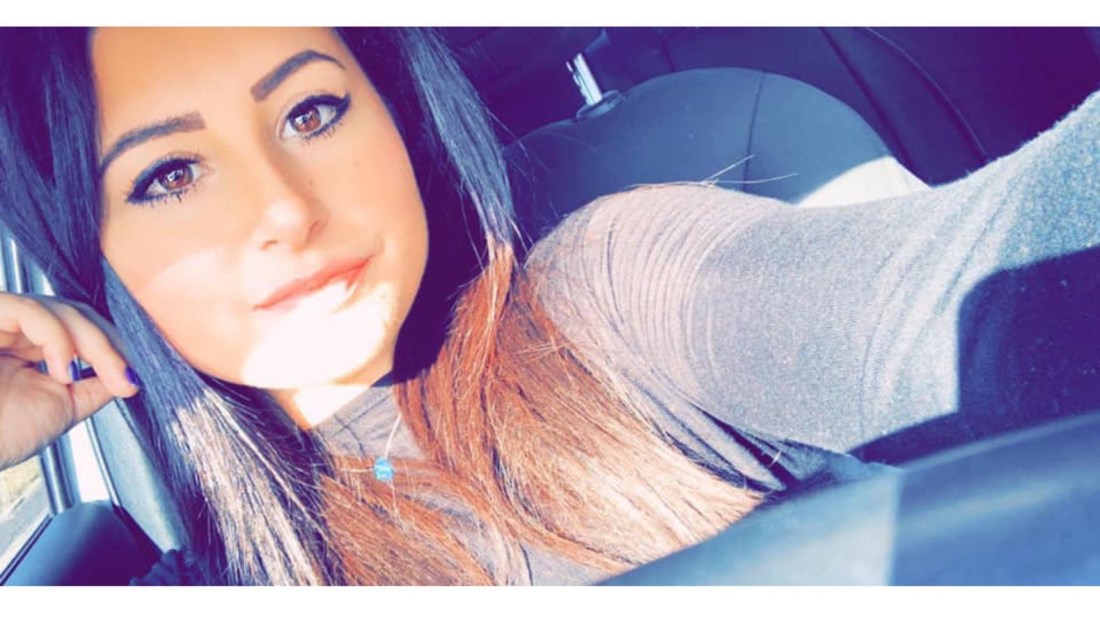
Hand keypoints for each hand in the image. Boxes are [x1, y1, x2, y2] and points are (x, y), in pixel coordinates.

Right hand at [0, 292, 138, 470]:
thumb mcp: (61, 408)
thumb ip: (94, 385)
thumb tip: (131, 373)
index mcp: (28, 348)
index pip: (82, 330)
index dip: (113, 349)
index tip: (132, 381)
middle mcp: (12, 331)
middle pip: (76, 314)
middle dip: (108, 345)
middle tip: (125, 379)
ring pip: (59, 309)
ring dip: (90, 342)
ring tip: (94, 377)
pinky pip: (27, 310)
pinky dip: (56, 336)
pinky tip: (62, 369)